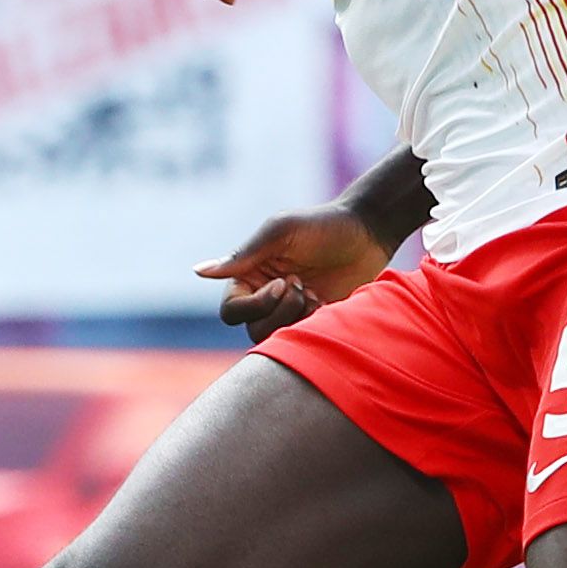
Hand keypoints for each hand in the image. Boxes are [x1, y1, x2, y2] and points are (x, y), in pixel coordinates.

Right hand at [197, 205, 393, 340]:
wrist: (368, 233)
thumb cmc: (323, 225)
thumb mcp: (281, 232)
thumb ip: (243, 255)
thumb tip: (198, 271)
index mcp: (250, 276)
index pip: (231, 311)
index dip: (256, 304)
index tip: (285, 281)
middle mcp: (265, 297)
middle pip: (253, 329)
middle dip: (281, 311)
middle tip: (303, 285)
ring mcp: (290, 313)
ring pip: (276, 340)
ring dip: (296, 319)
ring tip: (315, 294)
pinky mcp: (315, 323)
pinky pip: (303, 342)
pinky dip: (315, 325)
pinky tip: (328, 303)